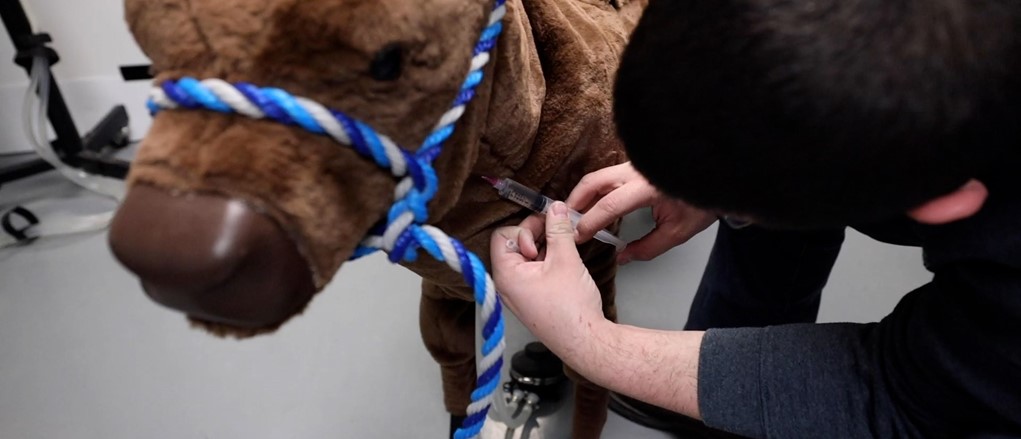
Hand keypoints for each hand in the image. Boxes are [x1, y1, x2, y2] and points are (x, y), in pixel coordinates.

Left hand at [490, 202, 607, 346]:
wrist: (585, 342)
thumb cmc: (571, 309)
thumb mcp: (565, 260)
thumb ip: (558, 229)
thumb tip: (555, 208)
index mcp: (505, 275)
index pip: (503, 236)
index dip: (525, 228)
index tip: (546, 230)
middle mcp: (507, 285)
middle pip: (513, 244)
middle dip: (537, 235)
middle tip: (559, 233)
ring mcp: (519, 293)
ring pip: (526, 257)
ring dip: (545, 247)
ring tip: (565, 249)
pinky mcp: (532, 298)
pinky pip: (533, 271)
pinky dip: (548, 262)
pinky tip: (565, 262)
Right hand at [567, 162, 716, 263]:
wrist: (715, 176)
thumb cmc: (700, 203)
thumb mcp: (677, 232)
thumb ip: (648, 247)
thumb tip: (623, 257)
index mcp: (647, 188)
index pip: (609, 206)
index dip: (590, 223)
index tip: (578, 237)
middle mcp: (636, 171)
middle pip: (594, 182)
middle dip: (575, 202)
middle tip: (566, 222)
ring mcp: (633, 164)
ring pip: (598, 175)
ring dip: (582, 194)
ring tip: (574, 215)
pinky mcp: (634, 164)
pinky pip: (607, 174)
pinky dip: (594, 189)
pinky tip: (591, 203)